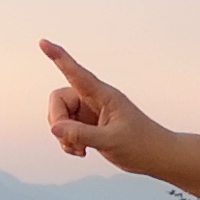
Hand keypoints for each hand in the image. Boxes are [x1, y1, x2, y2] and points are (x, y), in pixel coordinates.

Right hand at [40, 40, 171, 170]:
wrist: (156, 157)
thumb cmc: (141, 145)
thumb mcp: (111, 141)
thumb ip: (81, 134)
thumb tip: (54, 128)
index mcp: (104, 95)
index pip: (76, 72)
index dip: (58, 57)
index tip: (42, 42)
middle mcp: (94, 100)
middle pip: (58, 100)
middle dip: (58, 121)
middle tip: (70, 141)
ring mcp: (90, 113)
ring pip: (60, 117)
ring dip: (64, 136)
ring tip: (81, 150)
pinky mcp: (89, 126)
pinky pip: (66, 129)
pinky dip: (68, 142)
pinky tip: (82, 153)